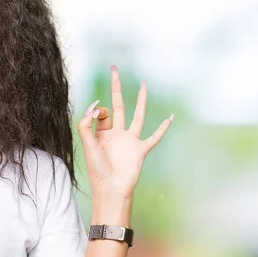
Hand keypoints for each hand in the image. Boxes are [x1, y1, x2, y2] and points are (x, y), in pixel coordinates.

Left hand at [77, 65, 172, 199]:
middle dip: (115, 87)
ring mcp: (130, 140)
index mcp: (101, 133)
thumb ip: (86, 124)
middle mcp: (116, 134)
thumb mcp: (86, 144)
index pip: (101, 111)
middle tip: (114, 68)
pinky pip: (154, 136)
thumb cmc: (97, 170)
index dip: (98, 108)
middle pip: (118, 105)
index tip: (95, 113)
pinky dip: (163, 127)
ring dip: (141, 99)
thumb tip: (97, 105)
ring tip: (143, 83)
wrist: (111, 188)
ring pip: (138, 115)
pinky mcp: (141, 149)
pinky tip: (170, 117)